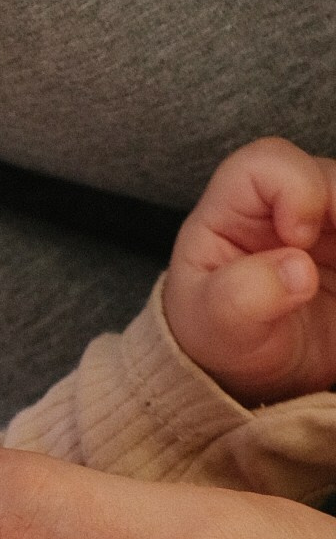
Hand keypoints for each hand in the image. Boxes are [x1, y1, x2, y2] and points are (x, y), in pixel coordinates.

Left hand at [164, 137, 335, 402]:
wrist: (252, 375)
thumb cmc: (219, 336)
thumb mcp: (214, 324)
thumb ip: (242, 295)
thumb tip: (298, 271)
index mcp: (234, 210)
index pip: (266, 163)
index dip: (295, 188)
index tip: (301, 238)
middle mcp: (285, 206)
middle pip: (332, 178)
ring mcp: (327, 226)